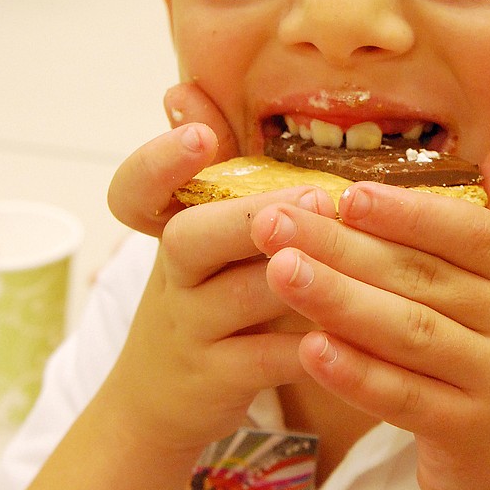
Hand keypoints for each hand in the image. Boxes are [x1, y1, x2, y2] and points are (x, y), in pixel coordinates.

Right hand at [106, 118, 335, 451]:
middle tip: (319, 194)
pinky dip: (307, 347)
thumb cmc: (205, 295)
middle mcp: (173, 276)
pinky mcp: (216, 381)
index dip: (159, 161)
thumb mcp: (202, 233)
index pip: (135, 190)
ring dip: (293, 274)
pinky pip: (263, 361)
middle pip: (187, 239)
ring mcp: (190, 330)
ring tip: (348, 252)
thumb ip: (210, 167)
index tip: (199, 133)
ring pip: (235, 299)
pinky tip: (355, 331)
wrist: (161, 400)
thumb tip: (185, 88)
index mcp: (170, 228)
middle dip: (250, 215)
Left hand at [250, 131, 489, 489]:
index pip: (467, 229)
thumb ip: (465, 238)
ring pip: (409, 330)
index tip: (342, 193)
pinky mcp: (471, 430)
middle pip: (421, 276)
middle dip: (342, 245)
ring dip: (338, 298)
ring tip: (279, 272)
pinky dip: (354, 371)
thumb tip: (463, 155)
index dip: (405, 211)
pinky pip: (402, 396)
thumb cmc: (482, 365)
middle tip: (274, 223)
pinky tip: (307, 348)